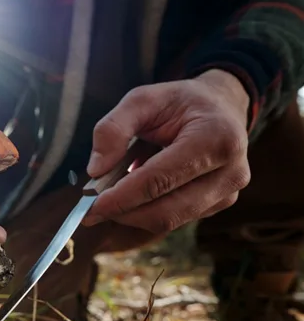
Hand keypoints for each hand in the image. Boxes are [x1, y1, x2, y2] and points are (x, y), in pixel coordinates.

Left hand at [83, 69, 251, 233]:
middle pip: (165, 212)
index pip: (160, 180)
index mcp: (216, 138)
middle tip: (90, 209)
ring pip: (168, 221)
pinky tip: (135, 193)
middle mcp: (230, 172)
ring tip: (112, 195)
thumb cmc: (179, 103)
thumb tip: (95, 170)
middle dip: (123, 213)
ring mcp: (228, 193)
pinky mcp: (219, 205)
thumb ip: (113, 128)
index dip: (122, 198)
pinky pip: (174, 219)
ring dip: (132, 214)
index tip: (90, 208)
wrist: (221, 107)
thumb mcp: (142, 99)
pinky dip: (146, 211)